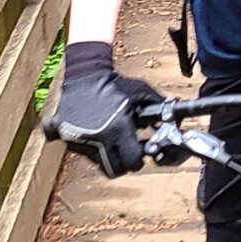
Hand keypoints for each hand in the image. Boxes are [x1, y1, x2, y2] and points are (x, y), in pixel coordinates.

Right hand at [42, 41, 157, 176]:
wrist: (85, 72)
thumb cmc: (115, 83)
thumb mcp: (141, 92)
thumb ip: (159, 107)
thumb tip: (174, 121)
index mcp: (117, 129)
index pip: (132, 162)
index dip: (138, 158)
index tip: (139, 151)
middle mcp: (98, 138)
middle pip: (114, 170)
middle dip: (123, 163)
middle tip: (126, 150)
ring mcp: (79, 139)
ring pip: (97, 161)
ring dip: (106, 154)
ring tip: (110, 136)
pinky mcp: (65, 135)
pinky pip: (78, 149)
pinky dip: (85, 145)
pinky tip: (90, 134)